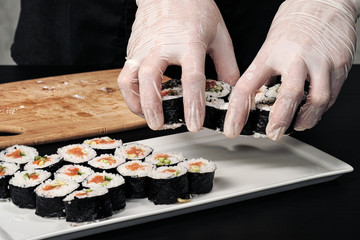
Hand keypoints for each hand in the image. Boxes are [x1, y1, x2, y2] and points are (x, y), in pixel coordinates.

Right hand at [117, 0, 238, 131]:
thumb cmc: (195, 8)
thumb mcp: (219, 35)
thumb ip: (227, 66)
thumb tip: (232, 92)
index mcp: (188, 43)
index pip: (191, 79)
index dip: (193, 105)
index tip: (195, 124)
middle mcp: (162, 46)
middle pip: (151, 80)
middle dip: (154, 108)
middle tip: (160, 125)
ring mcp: (143, 47)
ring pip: (130, 80)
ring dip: (137, 104)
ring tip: (148, 118)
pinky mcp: (133, 49)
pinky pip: (125, 75)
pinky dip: (131, 93)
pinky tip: (142, 101)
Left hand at [224, 0, 358, 139]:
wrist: (324, 1)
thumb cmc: (293, 24)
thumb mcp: (269, 46)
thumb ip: (264, 73)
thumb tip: (257, 100)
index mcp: (270, 53)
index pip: (247, 86)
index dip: (237, 111)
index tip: (232, 128)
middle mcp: (295, 57)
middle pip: (288, 95)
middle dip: (279, 120)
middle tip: (273, 133)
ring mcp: (319, 61)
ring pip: (316, 99)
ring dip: (305, 119)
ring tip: (297, 125)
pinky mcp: (339, 64)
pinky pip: (331, 95)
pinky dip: (320, 108)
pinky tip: (312, 110)